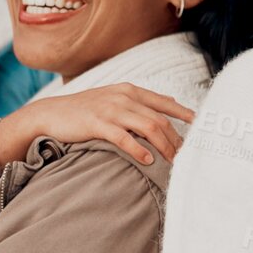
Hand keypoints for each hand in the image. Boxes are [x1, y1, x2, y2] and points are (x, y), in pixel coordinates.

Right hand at [0, 83, 194, 168]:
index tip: (201, 125)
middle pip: (160, 118)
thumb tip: (166, 104)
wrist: (51, 114)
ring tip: (172, 161)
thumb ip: (138, 102)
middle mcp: (123, 97)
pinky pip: (123, 137)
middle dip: (176, 138)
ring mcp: (110, 109)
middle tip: (185, 156)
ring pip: (147, 127)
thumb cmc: (84, 111)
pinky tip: (147, 160)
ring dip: (163, 146)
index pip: (164, 102)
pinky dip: (138, 149)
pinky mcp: (97, 123)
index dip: (184, 113)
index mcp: (129, 90)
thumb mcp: (113, 99)